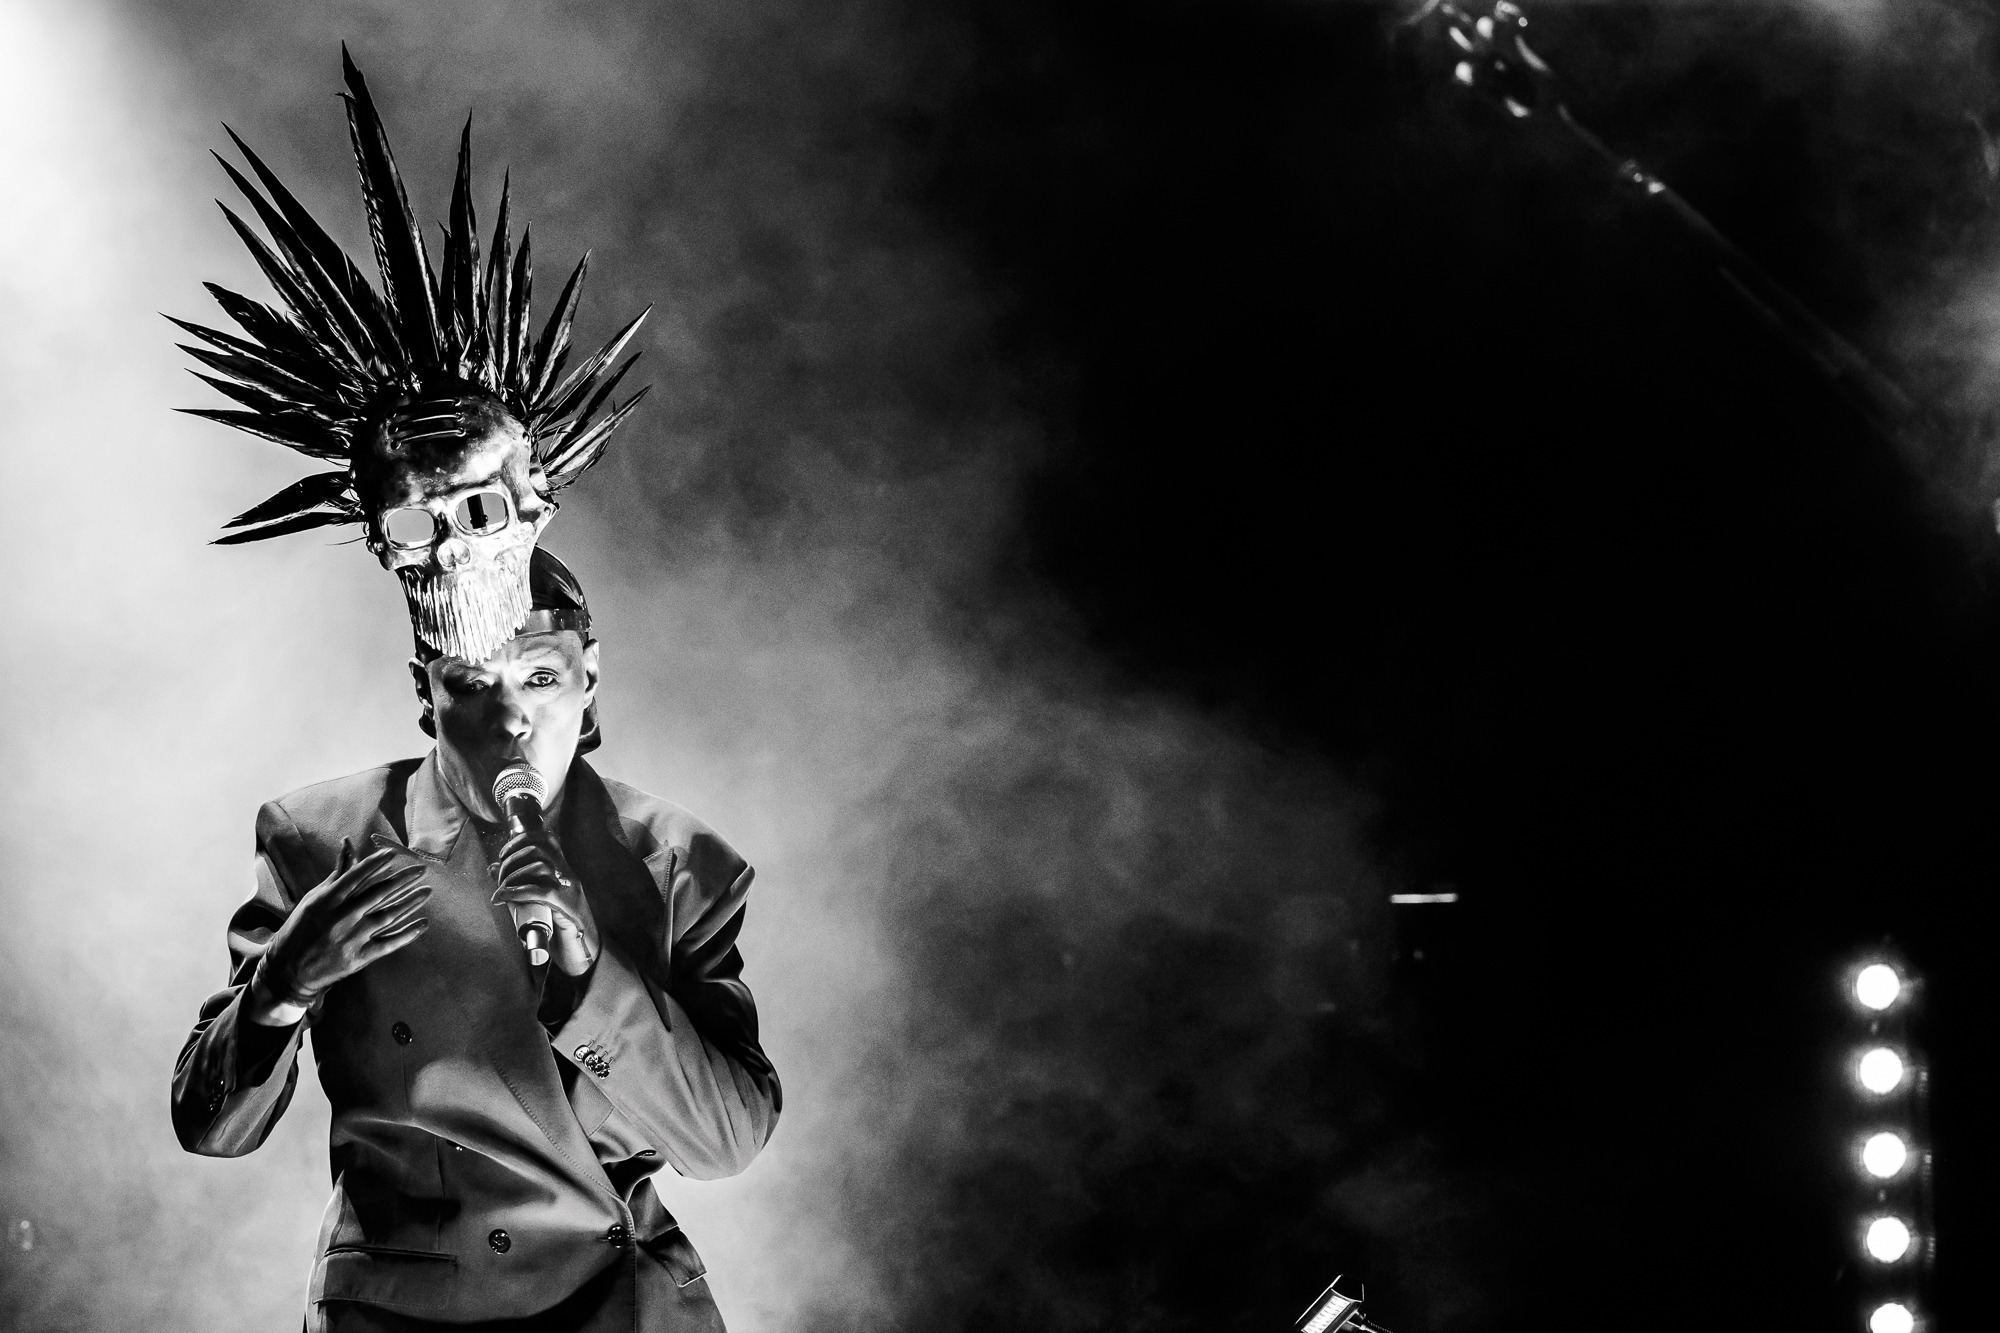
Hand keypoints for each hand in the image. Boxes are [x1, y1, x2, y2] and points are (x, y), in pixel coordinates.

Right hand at [251, 840, 431, 1021]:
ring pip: (388, 916)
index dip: (376, 863)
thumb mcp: (314, 899)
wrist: (289, 970)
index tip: (395, 854)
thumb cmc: (301, 928)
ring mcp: (352, 939)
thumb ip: (338, 873)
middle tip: (422, 869)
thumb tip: (349, 843)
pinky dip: (407, 934)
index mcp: (328, 901)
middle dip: (403, 880)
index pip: (357, 876)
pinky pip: (388, 944)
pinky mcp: (358, 958)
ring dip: (410, 903)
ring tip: (428, 891)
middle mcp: (342, 918)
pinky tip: (423, 924)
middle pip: (379, 894)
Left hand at [490, 828, 598, 976]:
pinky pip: (539, 892)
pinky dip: (517, 892)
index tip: (504, 853)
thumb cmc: (558, 929)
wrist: (583, 954)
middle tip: (499, 877)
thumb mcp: (537, 902)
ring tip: (501, 891)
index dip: (522, 839)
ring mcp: (569, 890)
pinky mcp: (566, 907)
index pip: (546, 840)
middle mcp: (568, 876)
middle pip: (538, 849)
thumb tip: (493, 867)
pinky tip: (503, 897)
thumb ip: (519, 884)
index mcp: (563, 871)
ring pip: (539, 867)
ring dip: (512, 876)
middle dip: (512, 859)